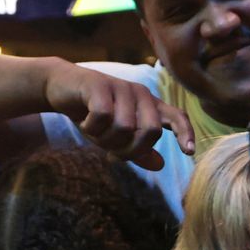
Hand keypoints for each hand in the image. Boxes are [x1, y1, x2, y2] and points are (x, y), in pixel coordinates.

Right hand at [43, 60, 193, 168]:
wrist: (60, 88)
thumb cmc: (92, 114)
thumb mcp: (115, 136)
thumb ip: (137, 150)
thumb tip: (160, 165)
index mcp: (150, 106)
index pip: (177, 117)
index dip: (185, 133)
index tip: (189, 152)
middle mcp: (141, 94)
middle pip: (151, 131)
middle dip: (131, 149)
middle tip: (111, 151)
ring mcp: (122, 87)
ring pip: (125, 127)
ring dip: (105, 139)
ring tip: (94, 132)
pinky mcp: (100, 84)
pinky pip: (103, 116)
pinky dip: (91, 127)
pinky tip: (84, 122)